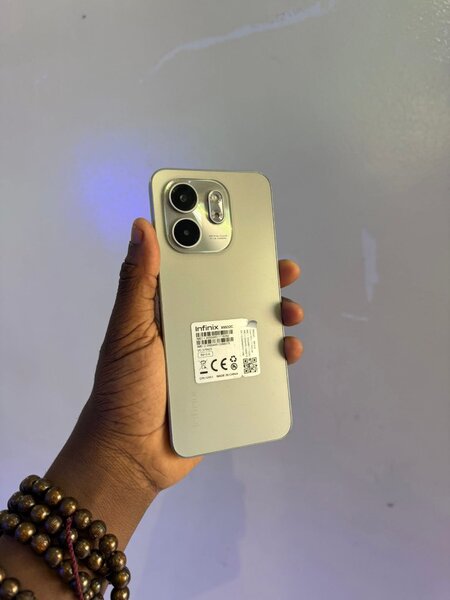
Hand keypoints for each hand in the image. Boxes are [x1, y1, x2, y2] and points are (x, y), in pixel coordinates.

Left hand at [84, 218, 303, 494]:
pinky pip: (259, 365)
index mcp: (169, 309)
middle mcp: (194, 328)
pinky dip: (278, 356)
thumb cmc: (126, 387)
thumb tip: (142, 226)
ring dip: (277, 316)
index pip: (198, 269)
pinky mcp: (228, 385)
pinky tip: (289, 352)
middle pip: (233, 295)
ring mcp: (213, 358)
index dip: (221, 248)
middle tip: (284, 270)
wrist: (133, 453)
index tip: (245, 232)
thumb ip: (138, 282)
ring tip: (291, 313)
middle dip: (261, 280)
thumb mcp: (130, 330)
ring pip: (252, 328)